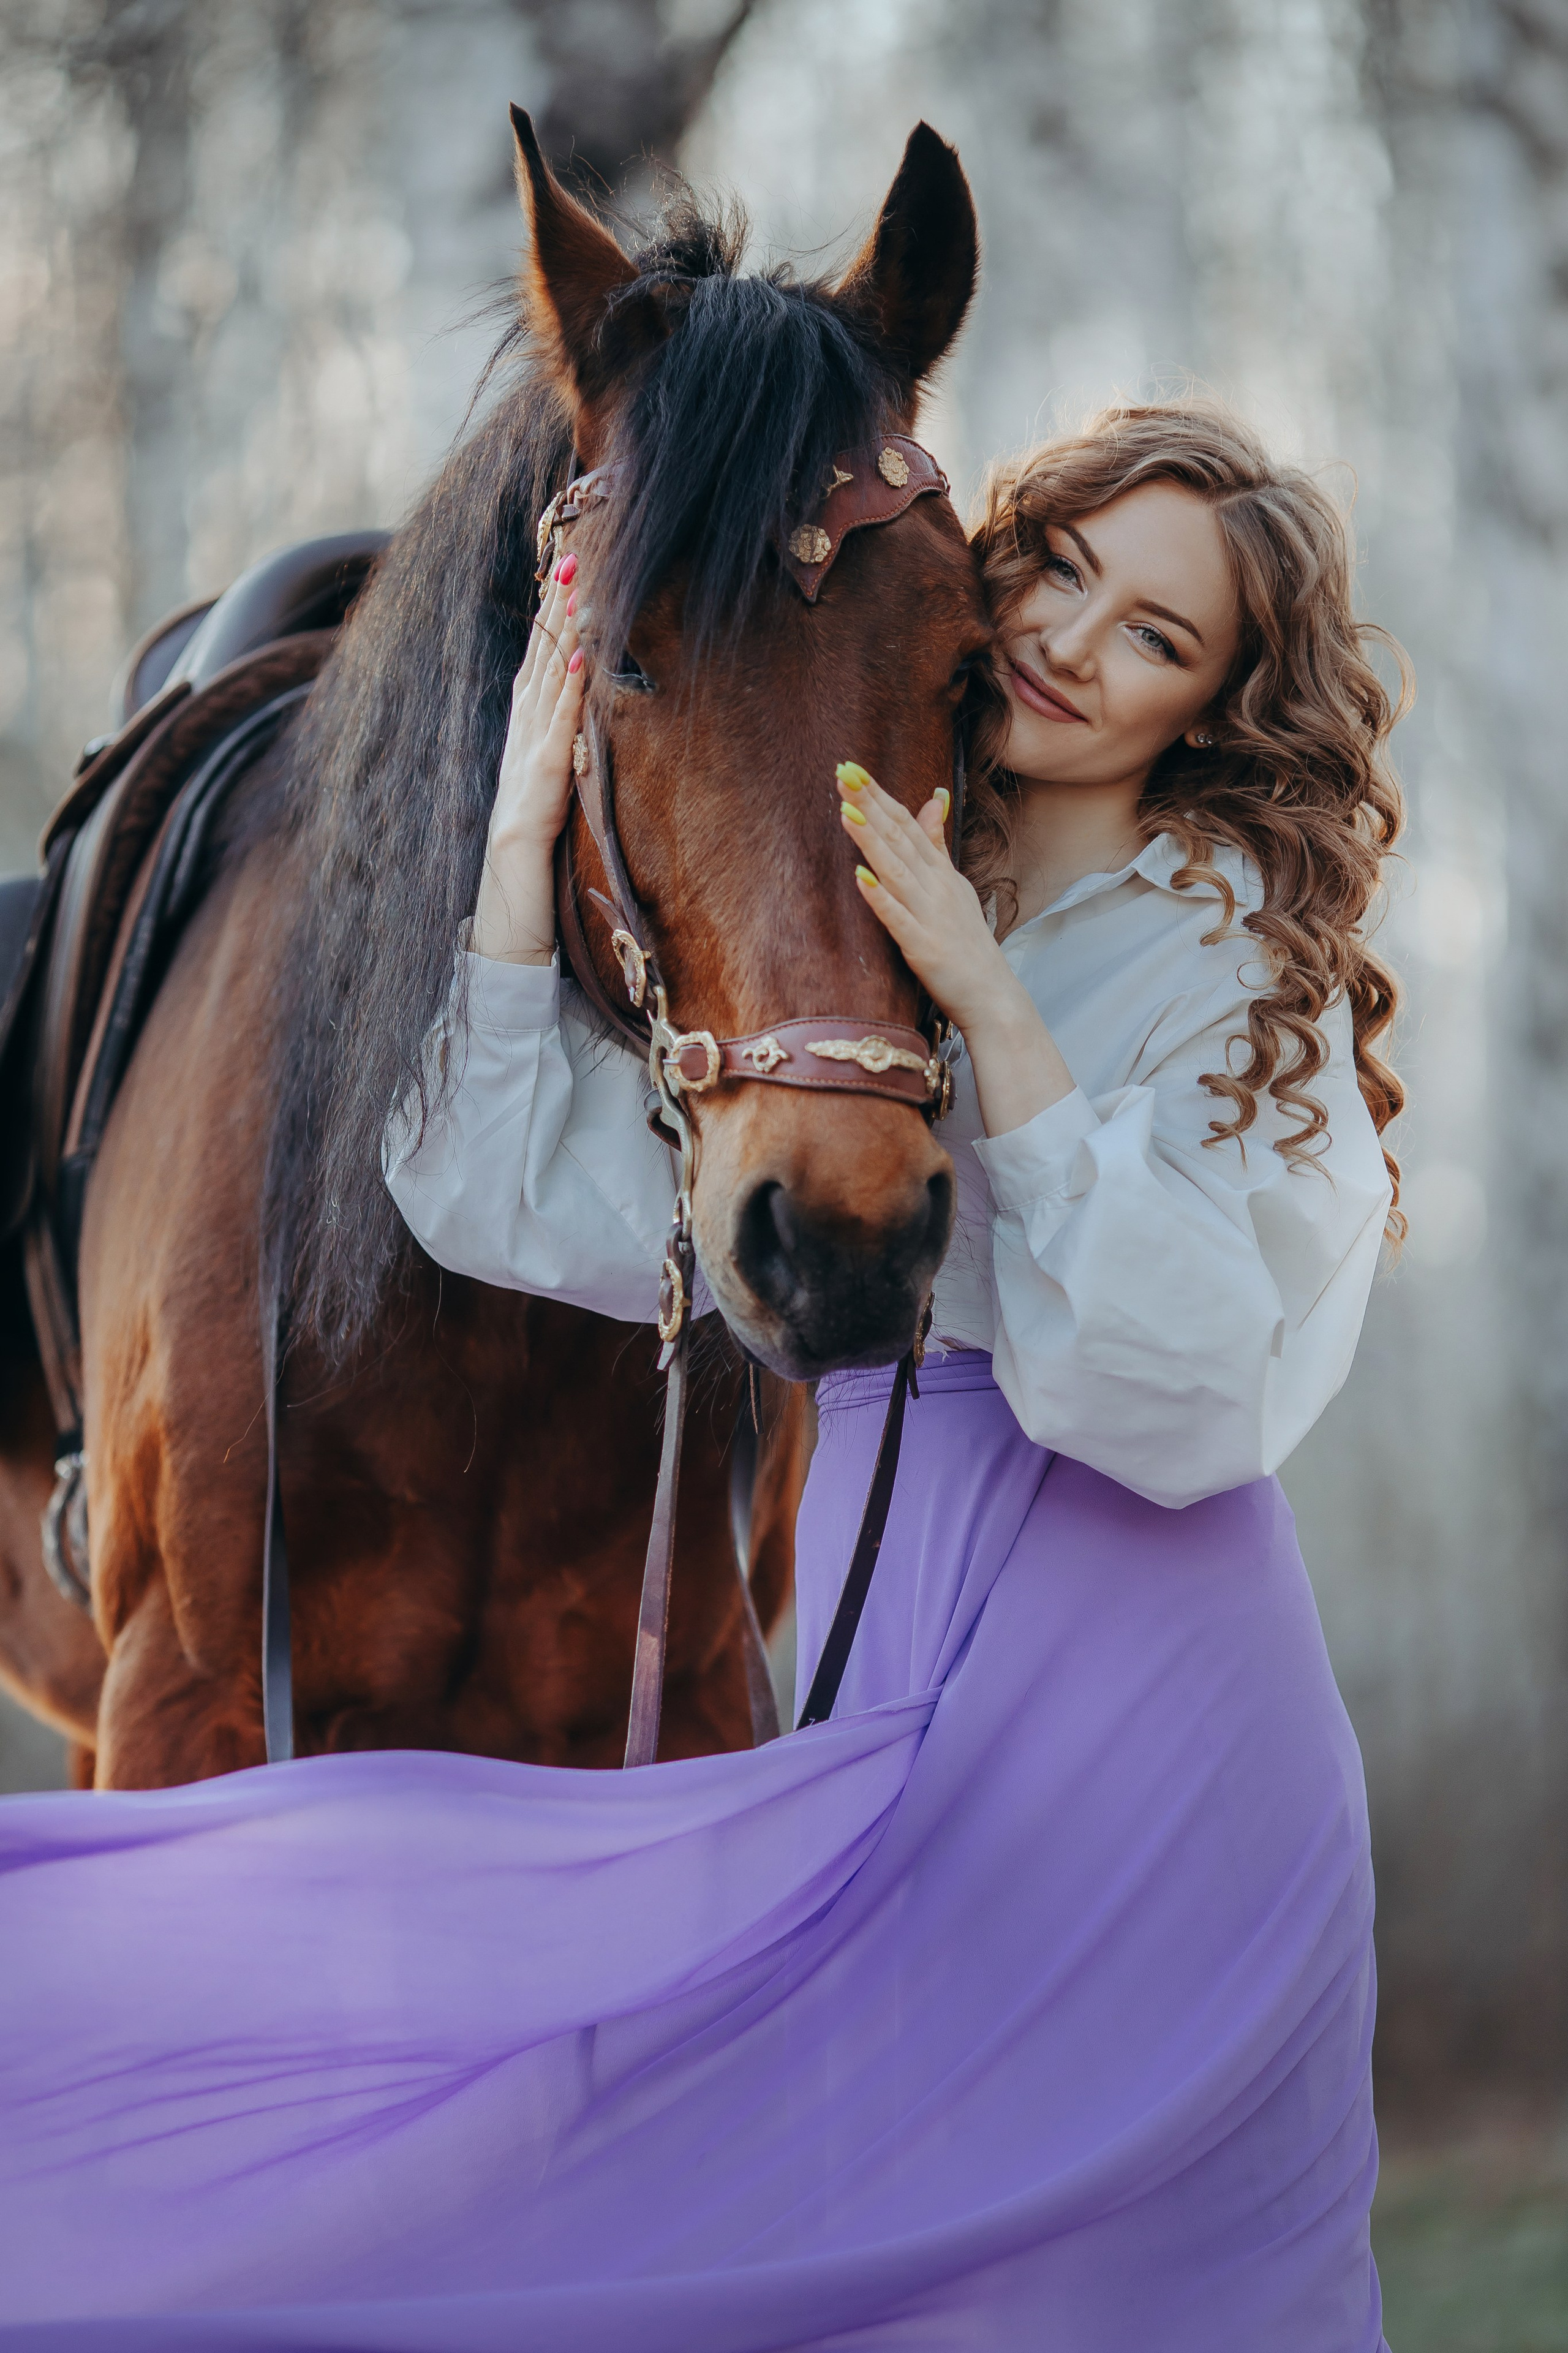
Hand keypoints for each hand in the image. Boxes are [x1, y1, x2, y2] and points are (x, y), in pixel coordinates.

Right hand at [471, 557, 585, 962]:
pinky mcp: (532, 798)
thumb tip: (596, 728)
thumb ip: (570, 764)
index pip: (539, 671)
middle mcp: (520, 748)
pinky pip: (553, 737)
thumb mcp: (559, 804)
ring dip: (559, 635)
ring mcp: (522, 770)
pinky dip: (566, 695)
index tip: (569, 574)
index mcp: (526, 748)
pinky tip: (580, 659)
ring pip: (543, 688)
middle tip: (571, 553)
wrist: (510, 924)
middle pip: (537, 667)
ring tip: (576, 585)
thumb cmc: (540, 872)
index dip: (551, 623)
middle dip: (553, 612)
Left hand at [838, 761, 1076, 1137]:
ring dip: (871, 840)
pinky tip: (860, 878)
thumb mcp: (955, 888)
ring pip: (896, 870)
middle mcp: (938, 888)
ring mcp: (931, 916)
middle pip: (900, 838)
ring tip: (847, 810)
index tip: (854, 769)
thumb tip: (932, 798)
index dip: (881, 798)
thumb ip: (937, 845)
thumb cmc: (969, 947)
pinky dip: (880, 897)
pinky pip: (898, 918)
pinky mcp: (924, 948)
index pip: (908, 825)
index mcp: (943, 874)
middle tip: (844, 772)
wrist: (994, 998)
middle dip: (871, 805)